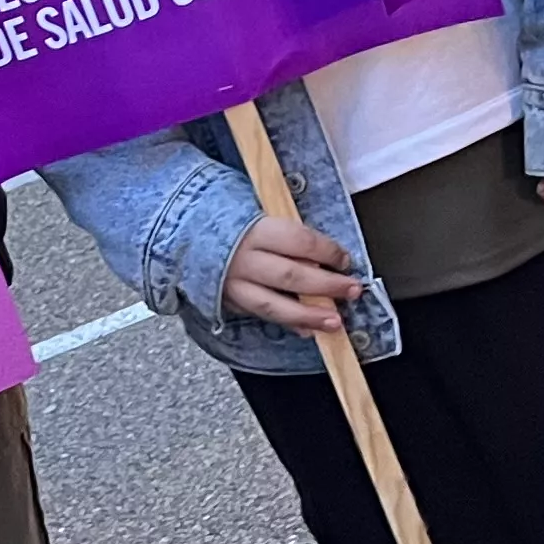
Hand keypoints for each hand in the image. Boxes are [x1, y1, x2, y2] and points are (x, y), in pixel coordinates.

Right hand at [221, 213, 366, 334]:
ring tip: (335, 322)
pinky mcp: (231, 302)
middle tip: (352, 290)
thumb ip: (289, 233)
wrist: (191, 235)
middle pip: (291, 275)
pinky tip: (307, 330)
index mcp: (254, 229)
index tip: (344, 259)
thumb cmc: (234, 222)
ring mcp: (235, 284)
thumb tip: (324, 254)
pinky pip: (263, 316)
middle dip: (326, 286)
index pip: (299, 241)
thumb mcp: (259, 213)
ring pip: (276, 305)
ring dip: (309, 316)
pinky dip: (288, 324)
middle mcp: (244, 258)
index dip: (327, 251)